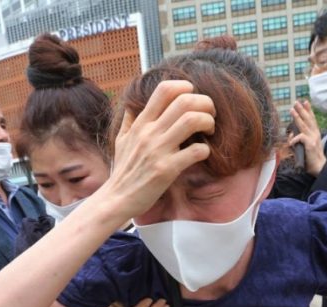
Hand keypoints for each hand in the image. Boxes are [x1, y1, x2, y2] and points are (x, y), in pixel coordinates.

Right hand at [103, 80, 214, 219]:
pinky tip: (202, 154)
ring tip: (209, 131)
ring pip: (192, 121)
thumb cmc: (122, 171)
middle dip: (205, 104)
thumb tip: (131, 105)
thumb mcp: (121, 140)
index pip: (165, 90)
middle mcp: (149, 133)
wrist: (117, 199)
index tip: (193, 98)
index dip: (185, 87)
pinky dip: (205, 150)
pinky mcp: (166, 169)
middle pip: (184, 101)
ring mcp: (158, 150)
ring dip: (208, 122)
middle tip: (210, 115)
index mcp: (141, 123)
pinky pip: (195, 151)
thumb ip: (129, 121)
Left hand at [289, 100, 326, 176]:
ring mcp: (313, 138)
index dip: (308, 110)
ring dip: (297, 117)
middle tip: (296, 102)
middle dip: (302, 110)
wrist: (319, 166)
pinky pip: (300, 137)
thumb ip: (299, 138)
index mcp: (315, 132)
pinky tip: (290, 142)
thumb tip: (291, 135)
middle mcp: (315, 133)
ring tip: (292, 110)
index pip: (311, 119)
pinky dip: (294, 138)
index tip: (305, 101)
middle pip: (308, 119)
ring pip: (303, 125)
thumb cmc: (311, 157)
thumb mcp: (305, 145)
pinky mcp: (310, 144)